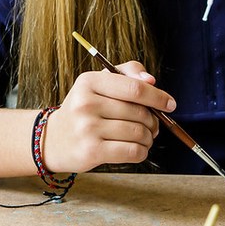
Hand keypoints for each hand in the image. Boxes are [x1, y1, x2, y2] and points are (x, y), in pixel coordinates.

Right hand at [40, 61, 173, 173]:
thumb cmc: (85, 109)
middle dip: (154, 120)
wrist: (54, 139)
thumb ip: (127, 73)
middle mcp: (86, 104)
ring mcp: (87, 129)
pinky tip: (138, 149)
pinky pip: (132, 151)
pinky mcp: (91, 151)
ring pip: (139, 133)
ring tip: (144, 137)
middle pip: (140, 112)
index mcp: (89, 82)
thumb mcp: (100, 83)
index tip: (170, 104)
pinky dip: (142, 151)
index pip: (134, 88)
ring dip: (149, 137)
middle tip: (153, 125)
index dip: (158, 97)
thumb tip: (151, 81)